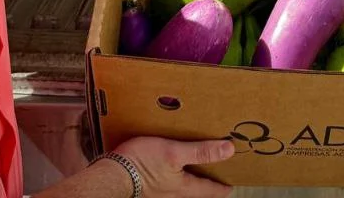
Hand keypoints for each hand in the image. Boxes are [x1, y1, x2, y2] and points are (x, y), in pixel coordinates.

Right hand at [110, 137, 234, 197]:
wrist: (111, 175)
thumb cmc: (141, 165)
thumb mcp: (175, 153)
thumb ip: (201, 151)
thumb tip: (228, 150)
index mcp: (184, 188)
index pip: (210, 190)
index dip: (223, 186)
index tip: (231, 184)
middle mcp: (174, 194)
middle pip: (196, 191)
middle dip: (207, 182)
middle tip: (217, 174)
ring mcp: (160, 192)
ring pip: (182, 187)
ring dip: (191, 178)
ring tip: (196, 167)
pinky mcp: (148, 187)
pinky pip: (167, 183)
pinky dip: (175, 176)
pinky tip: (170, 166)